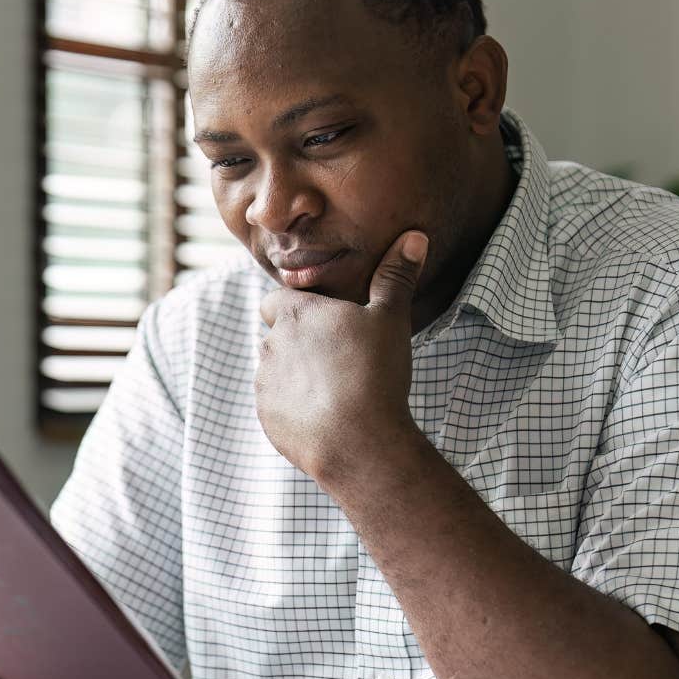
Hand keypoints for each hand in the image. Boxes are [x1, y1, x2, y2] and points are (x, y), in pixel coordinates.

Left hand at [256, 230, 428, 481]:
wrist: (360, 441)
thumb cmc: (376, 373)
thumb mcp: (391, 318)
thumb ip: (395, 276)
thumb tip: (413, 237)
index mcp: (296, 315)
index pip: (276, 300)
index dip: (297, 309)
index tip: (324, 323)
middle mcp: (271, 345)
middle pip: (277, 337)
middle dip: (299, 344)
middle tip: (337, 359)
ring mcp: (265, 384)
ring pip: (275, 372)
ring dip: (295, 376)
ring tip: (333, 390)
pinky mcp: (267, 418)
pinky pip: (276, 406)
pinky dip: (294, 408)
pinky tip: (325, 416)